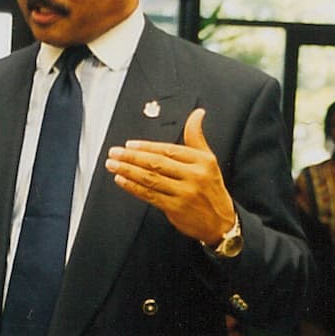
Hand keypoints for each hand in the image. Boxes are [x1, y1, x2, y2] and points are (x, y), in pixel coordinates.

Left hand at [105, 108, 235, 244]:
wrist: (221, 222)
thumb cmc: (211, 189)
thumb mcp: (209, 160)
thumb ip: (196, 138)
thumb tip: (197, 114)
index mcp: (202, 161)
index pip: (169, 150)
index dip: (147, 147)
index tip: (130, 144)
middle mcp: (194, 176)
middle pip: (157, 163)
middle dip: (132, 157)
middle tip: (115, 153)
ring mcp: (184, 193)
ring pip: (151, 179)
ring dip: (128, 171)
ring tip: (113, 165)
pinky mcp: (175, 208)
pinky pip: (150, 195)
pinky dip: (133, 187)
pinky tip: (122, 181)